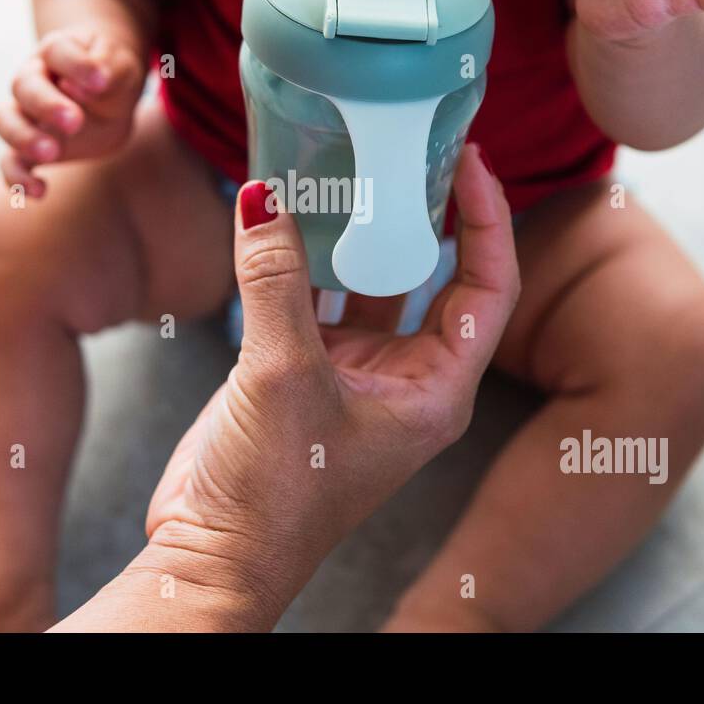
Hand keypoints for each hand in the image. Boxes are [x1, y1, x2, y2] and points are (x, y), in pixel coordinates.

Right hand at [0, 26, 145, 197]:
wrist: (108, 99)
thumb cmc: (111, 75)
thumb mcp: (121, 67)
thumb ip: (109, 70)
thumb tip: (93, 83)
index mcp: (56, 52)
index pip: (58, 52)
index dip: (77, 66)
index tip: (101, 81)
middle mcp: (32, 79)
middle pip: (24, 86)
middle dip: (47, 105)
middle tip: (75, 121)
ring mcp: (25, 113)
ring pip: (6, 121)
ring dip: (25, 138)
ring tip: (51, 152)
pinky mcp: (27, 147)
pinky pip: (10, 162)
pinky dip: (17, 178)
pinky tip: (39, 192)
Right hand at [141, 144, 519, 623]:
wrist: (215, 553)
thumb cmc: (275, 494)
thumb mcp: (282, 374)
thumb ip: (276, 280)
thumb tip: (264, 198)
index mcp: (436, 390)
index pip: (489, 287)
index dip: (486, 220)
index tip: (470, 162)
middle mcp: (405, 380)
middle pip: (433, 277)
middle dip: (423, 214)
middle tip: (410, 150)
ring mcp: (355, 377)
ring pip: (369, 285)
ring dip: (357, 233)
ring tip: (349, 169)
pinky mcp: (303, 375)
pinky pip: (313, 300)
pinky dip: (301, 260)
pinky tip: (283, 217)